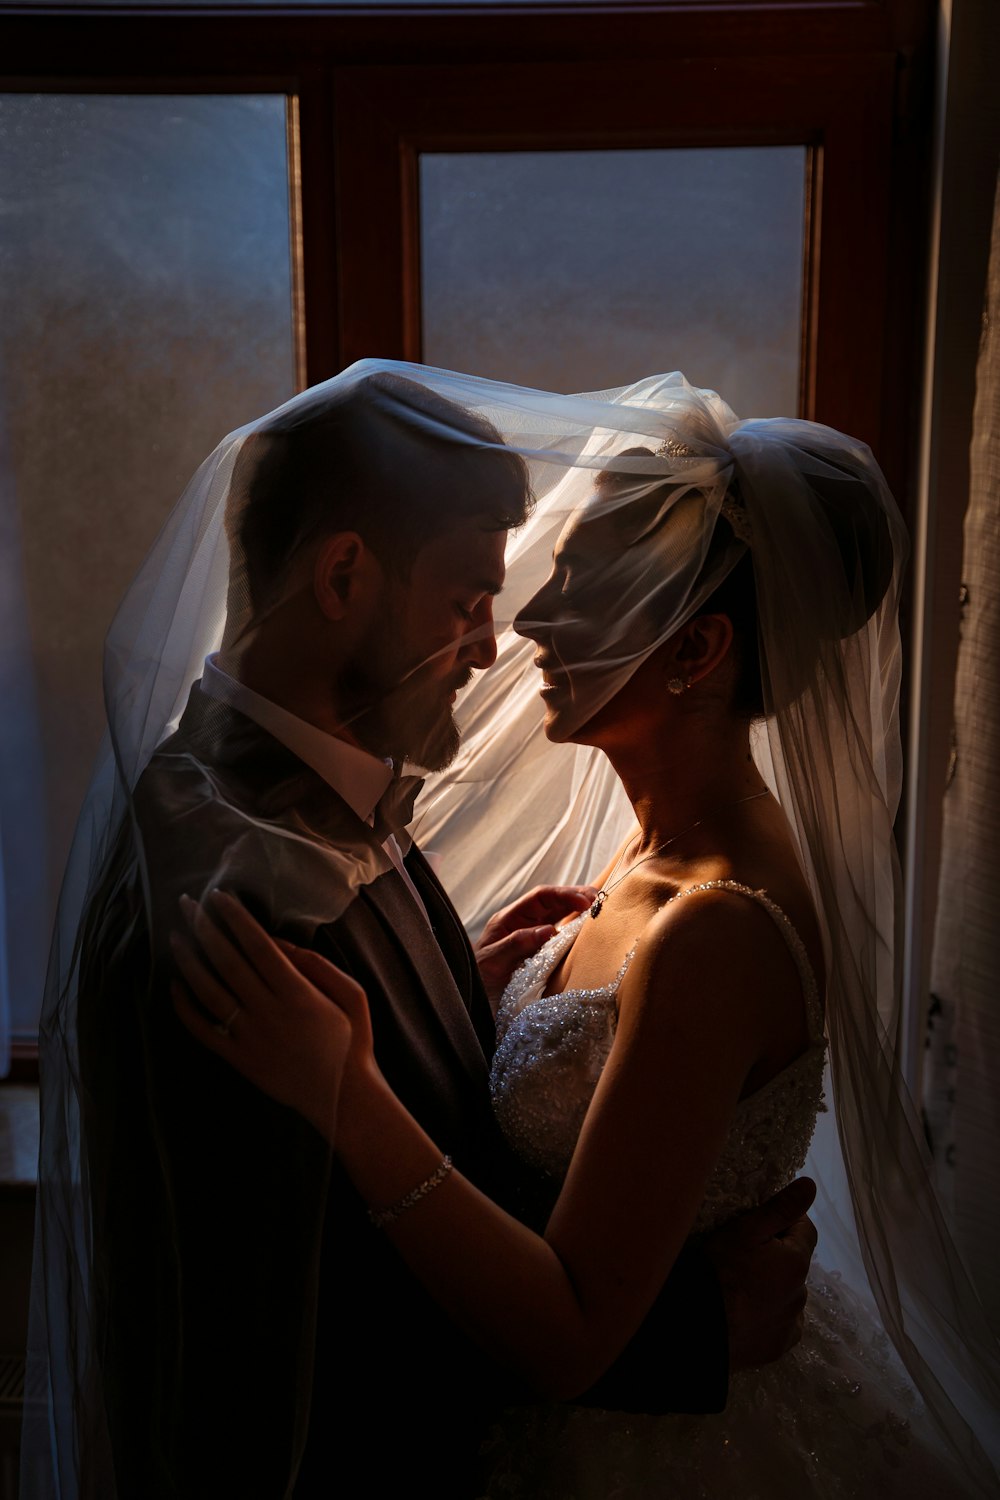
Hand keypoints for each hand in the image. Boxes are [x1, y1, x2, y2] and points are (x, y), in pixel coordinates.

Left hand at [171, 890, 370, 1143]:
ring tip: (176, 937)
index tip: (218, 896)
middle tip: (186, 904)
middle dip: (204, 929)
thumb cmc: (352, 1041)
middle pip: (227, 963)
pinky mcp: (239, 1060)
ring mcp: (250, 1038)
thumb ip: (316, 965)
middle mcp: (269, 1013)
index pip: (258, 946)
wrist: (344, 1099)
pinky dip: (185, 1008)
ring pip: (209, 993)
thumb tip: (279, 942)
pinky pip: (203, 1031)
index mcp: (298, 994)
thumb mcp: (352, 994)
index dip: (235, 919)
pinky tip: (176, 986)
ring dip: (189, 962)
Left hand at [474, 885, 597, 1008]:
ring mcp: (531, 939)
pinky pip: (559, 938)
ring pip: (559, 918)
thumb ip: (517, 944)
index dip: (565, 895)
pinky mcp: (538, 955)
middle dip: (577, 897)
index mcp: (509, 919)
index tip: (586, 901)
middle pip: (554, 903)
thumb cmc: (477, 980)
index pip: (541, 897)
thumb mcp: (492, 962)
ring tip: (601, 912)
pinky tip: (588, 935)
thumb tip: (549, 929)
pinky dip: (575, 934)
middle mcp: (522, 925)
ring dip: (579, 913)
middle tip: (602, 900)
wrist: (470, 1003)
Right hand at [702, 1176, 817, 1369]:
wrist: (698, 1326)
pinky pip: (780, 1325)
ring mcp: (790, 1325)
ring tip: (741, 1287)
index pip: (804, 1230)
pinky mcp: (777, 1348)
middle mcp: (801, 1295)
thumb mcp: (745, 1231)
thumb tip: (811, 1185)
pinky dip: (769, 1316)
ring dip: (774, 1287)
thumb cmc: (719, 1270)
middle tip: (743, 1256)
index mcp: (796, 1263)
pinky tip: (746, 1313)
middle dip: (777, 1257)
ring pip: (788, 1296)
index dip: (785, 1221)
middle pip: (795, 1265)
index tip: (760, 1223)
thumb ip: (780, 1208)